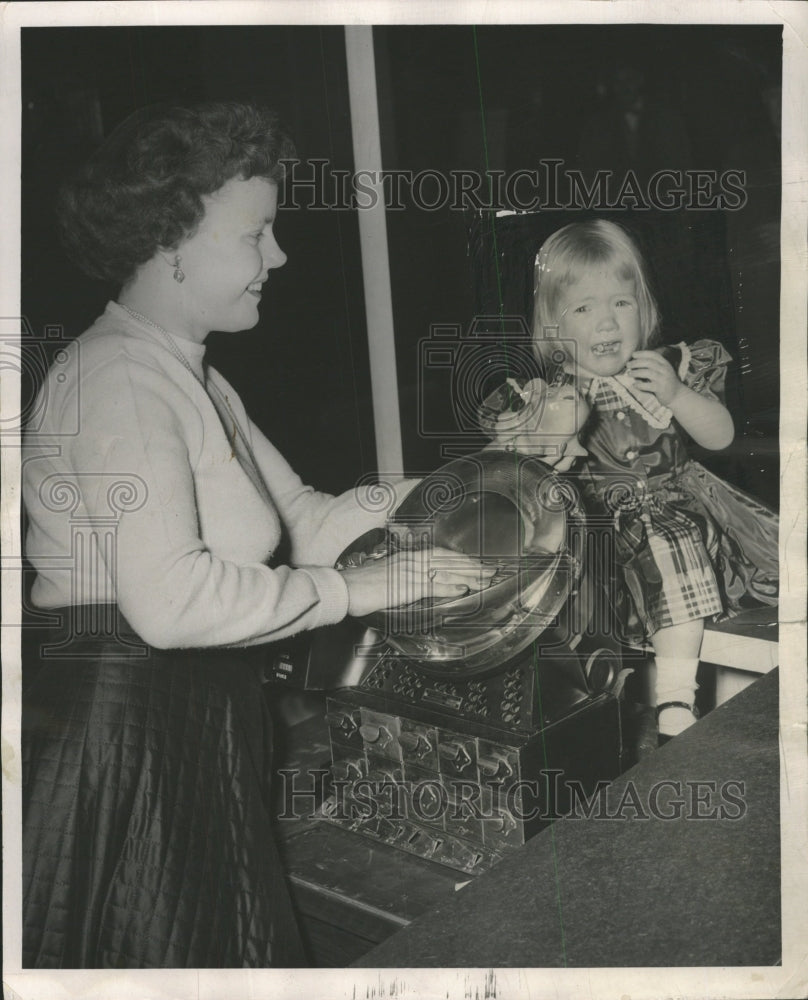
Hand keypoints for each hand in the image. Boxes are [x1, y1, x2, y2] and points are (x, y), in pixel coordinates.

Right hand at [339, 547, 496, 616]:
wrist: (343, 588)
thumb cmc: (358, 585)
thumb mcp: (384, 578)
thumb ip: (402, 579)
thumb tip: (415, 585)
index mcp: (405, 557)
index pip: (438, 554)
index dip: (458, 558)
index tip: (474, 563)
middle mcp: (409, 561)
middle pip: (447, 561)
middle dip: (470, 565)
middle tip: (490, 569)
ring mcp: (408, 573)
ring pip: (445, 573)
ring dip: (467, 576)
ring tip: (485, 579)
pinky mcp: (405, 587)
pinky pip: (432, 586)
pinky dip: (450, 588)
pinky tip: (463, 590)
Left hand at [625, 351, 684, 406]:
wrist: (677, 395)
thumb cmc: (665, 382)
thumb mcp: (661, 371)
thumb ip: (651, 366)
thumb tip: (634, 363)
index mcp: (665, 363)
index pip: (653, 355)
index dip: (642, 353)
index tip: (633, 355)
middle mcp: (665, 369)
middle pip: (648, 362)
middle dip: (636, 362)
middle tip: (628, 365)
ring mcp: (663, 379)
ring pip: (647, 373)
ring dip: (636, 372)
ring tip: (629, 374)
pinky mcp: (660, 389)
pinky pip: (648, 385)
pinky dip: (639, 385)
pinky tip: (634, 385)